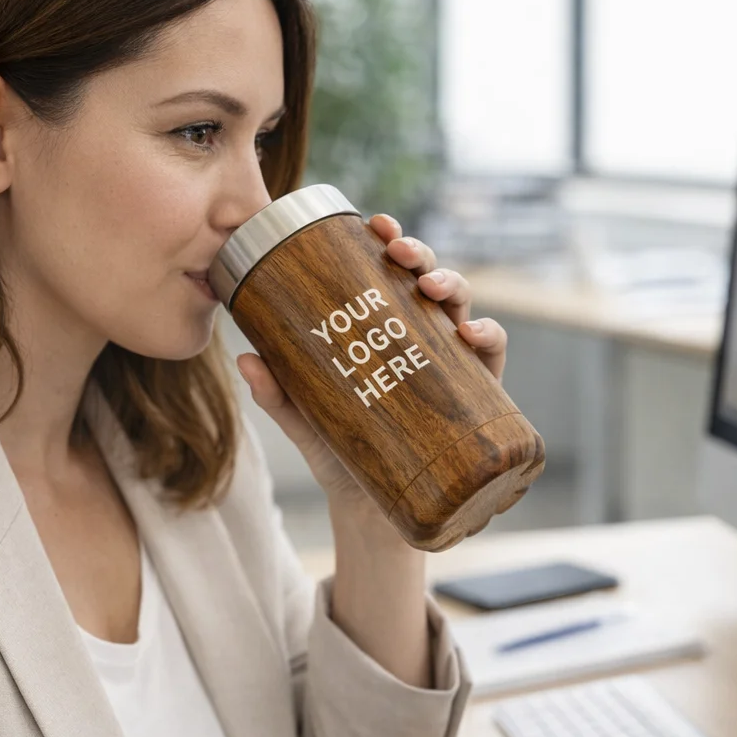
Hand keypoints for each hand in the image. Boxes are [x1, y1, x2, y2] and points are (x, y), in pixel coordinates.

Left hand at [235, 212, 509, 508]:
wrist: (372, 514)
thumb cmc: (340, 454)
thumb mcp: (305, 418)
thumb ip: (278, 393)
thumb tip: (245, 359)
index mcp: (383, 330)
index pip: (389, 274)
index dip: (388, 240)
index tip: (374, 222)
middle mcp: (420, 339)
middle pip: (427, 280)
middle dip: (420, 254)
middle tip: (399, 251)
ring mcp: (450, 365)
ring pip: (462, 308)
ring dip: (453, 286)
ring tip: (432, 286)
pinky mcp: (476, 398)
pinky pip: (491, 359)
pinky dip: (490, 337)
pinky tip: (473, 334)